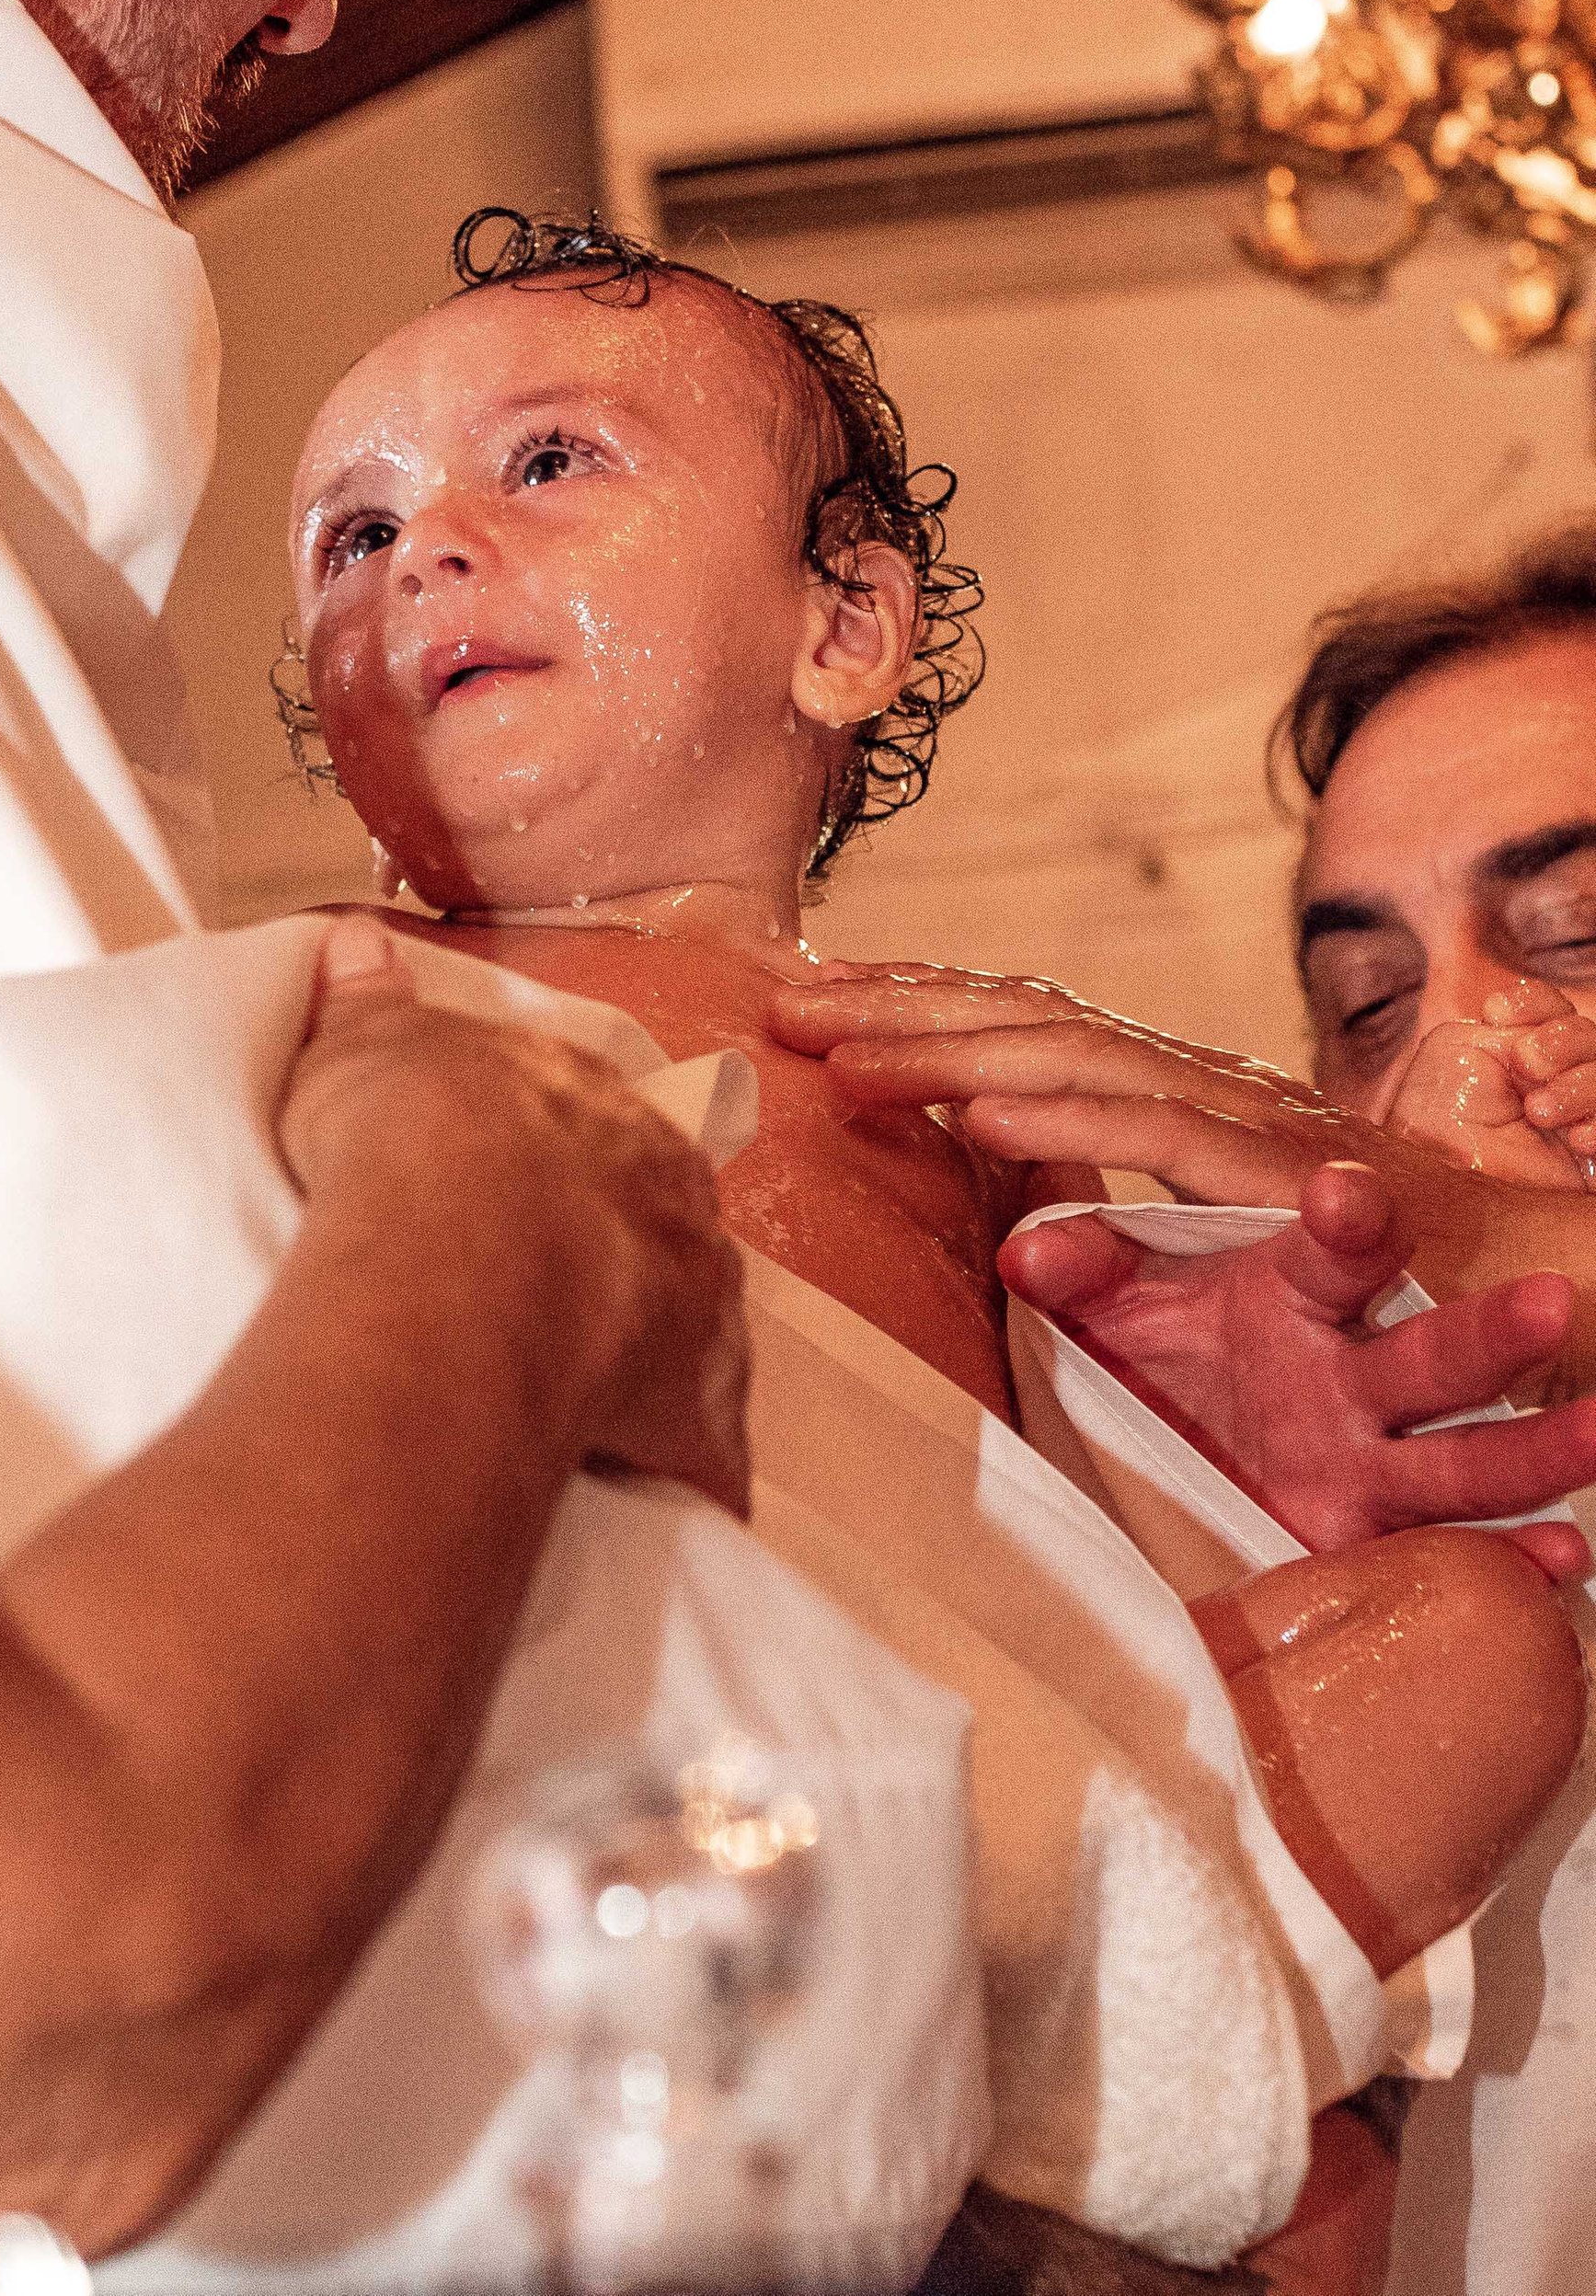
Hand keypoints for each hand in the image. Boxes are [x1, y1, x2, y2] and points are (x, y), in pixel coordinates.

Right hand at [282, 917, 750, 1516]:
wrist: (459, 1242)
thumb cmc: (407, 1139)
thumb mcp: (362, 1049)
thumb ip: (368, 1002)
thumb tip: (359, 940)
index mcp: (595, 1107)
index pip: (602, 1130)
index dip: (570, 1166)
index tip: (538, 1197)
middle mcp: (669, 1195)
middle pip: (662, 1225)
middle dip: (627, 1260)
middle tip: (560, 1307)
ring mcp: (696, 1301)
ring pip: (701, 1334)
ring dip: (664, 1366)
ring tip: (599, 1407)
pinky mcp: (696, 1411)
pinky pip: (704, 1457)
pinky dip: (687, 1481)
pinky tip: (666, 1507)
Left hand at [768, 958, 1595, 1393]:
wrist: (1561, 1294)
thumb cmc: (1387, 1290)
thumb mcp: (1225, 1273)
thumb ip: (1122, 1251)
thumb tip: (1003, 1244)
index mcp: (1185, 1100)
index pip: (1030, 1033)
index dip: (922, 1012)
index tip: (813, 1005)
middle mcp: (1211, 1089)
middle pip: (1030, 1026)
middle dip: (901, 1011)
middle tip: (781, 1005)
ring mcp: (1255, 1123)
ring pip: (1080, 1060)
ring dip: (953, 1047)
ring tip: (844, 1050)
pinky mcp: (1298, 1181)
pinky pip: (1168, 1139)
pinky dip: (1071, 1119)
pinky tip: (982, 1114)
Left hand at [1003, 1161, 1595, 1579]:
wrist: (1165, 1459)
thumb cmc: (1155, 1358)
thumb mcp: (1116, 1312)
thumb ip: (1085, 1271)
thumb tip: (1027, 1253)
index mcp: (1295, 1296)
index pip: (1334, 1250)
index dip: (1346, 1220)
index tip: (1344, 1193)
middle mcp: (1355, 1376)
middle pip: (1434, 1352)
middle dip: (1489, 1332)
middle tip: (1548, 1304)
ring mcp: (1378, 1463)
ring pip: (1472, 1456)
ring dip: (1541, 1450)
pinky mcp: (1375, 1543)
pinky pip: (1456, 1555)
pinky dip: (1517, 1566)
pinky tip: (1562, 1565)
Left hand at [1388, 985, 1593, 1188]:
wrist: (1438, 1180)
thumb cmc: (1437, 1116)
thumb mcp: (1458, 1051)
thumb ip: (1509, 1027)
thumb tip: (1545, 1032)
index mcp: (1522, 1048)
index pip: (1551, 1009)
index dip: (1534, 1004)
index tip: (1494, 1013)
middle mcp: (1558, 1077)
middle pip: (1590, 1037)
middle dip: (1561, 1041)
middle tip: (1526, 1063)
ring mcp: (1582, 1116)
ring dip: (1581, 1086)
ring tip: (1538, 1111)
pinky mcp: (1593, 1160)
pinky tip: (1578, 1139)